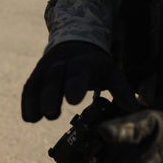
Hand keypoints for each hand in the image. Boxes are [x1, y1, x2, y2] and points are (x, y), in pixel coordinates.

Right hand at [21, 41, 136, 121]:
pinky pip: (30, 86)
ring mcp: (47, 67)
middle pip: (54, 77)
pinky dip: (27, 101)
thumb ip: (121, 90)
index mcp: (82, 61)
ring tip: (34, 119)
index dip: (74, 85)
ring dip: (35, 100)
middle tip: (51, 113)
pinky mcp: (37, 74)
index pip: (77, 71)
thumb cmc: (96, 64)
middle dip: (51, 95)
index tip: (73, 101)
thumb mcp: (111, 72)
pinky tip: (28, 118)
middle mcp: (61, 62)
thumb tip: (135, 110)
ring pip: (38, 81)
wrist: (75, 43)